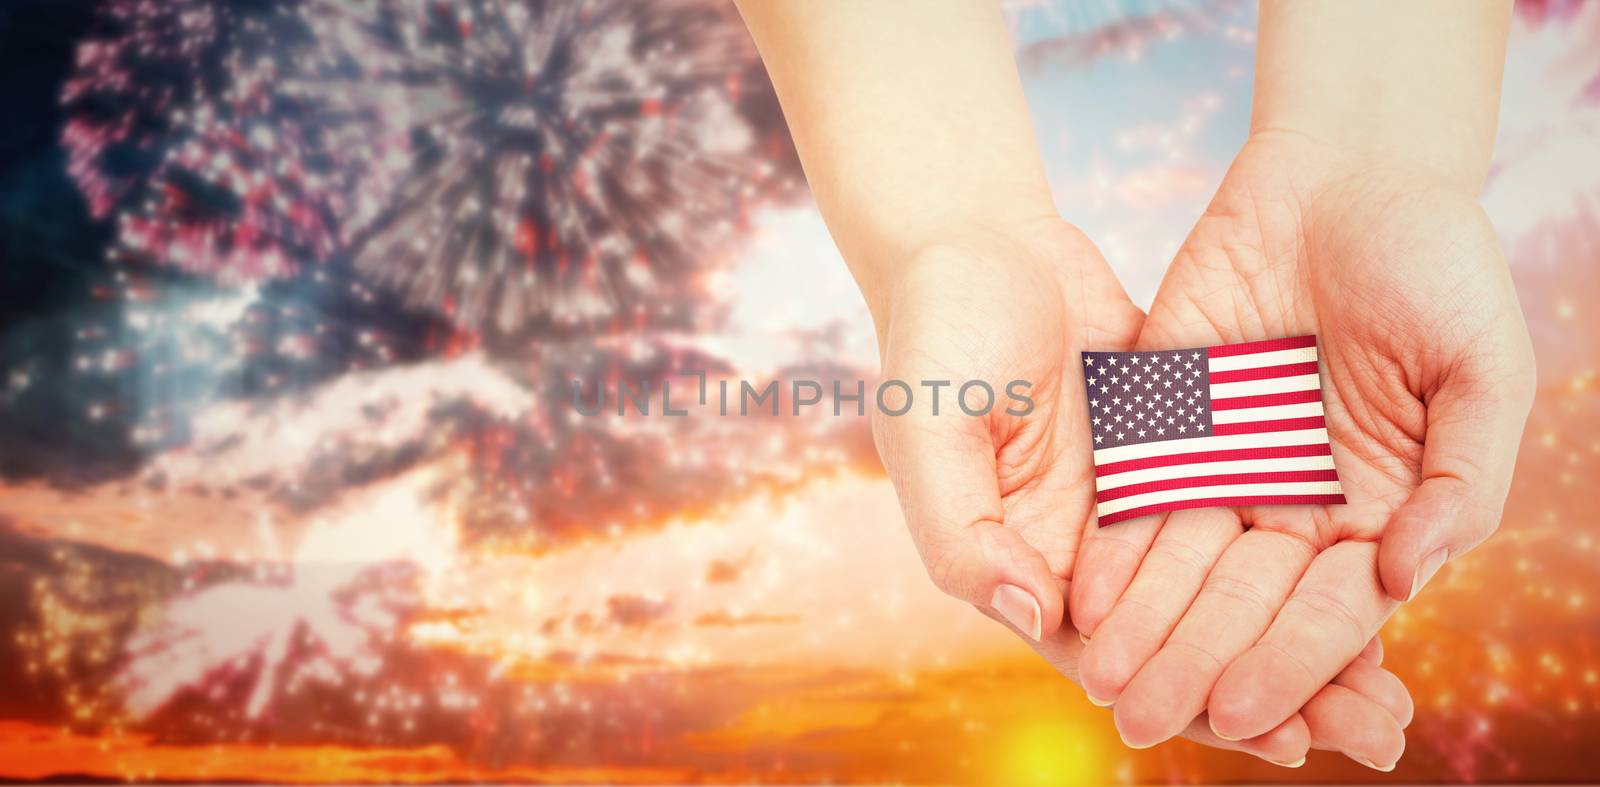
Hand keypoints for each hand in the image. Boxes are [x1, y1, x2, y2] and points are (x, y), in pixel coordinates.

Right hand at [873, 214, 1413, 765]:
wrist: (973, 243)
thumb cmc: (932, 341)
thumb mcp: (928, 438)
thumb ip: (964, 536)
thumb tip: (1038, 618)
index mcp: (1025, 565)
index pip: (1119, 659)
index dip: (1197, 700)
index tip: (1280, 735)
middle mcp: (1089, 550)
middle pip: (1194, 636)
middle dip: (1284, 689)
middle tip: (1377, 730)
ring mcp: (1142, 496)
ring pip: (1234, 583)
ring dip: (1306, 632)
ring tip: (1392, 683)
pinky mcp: (1183, 444)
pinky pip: (1253, 508)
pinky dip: (1307, 547)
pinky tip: (1379, 572)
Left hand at [1069, 131, 1534, 759]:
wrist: (1346, 172)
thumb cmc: (1435, 262)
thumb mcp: (1482, 365)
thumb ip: (1463, 475)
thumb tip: (1408, 577)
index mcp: (1381, 510)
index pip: (1329, 612)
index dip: (1286, 664)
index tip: (1240, 713)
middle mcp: (1299, 503)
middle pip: (1242, 606)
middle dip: (1195, 666)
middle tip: (1145, 722)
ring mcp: (1230, 465)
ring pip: (1181, 569)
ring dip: (1144, 628)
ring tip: (1102, 683)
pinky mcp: (1170, 421)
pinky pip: (1138, 498)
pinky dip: (1114, 551)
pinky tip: (1082, 598)